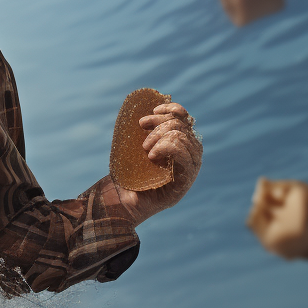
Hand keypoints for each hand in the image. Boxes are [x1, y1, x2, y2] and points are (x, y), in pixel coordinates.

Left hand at [115, 102, 202, 225]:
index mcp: (179, 145)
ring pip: (185, 138)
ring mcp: (189, 170)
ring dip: (161, 138)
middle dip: (160, 126)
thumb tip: (146, 104)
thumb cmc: (126, 174)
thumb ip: (144, 130)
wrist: (118, 202)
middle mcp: (188, 156)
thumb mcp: (134, 147)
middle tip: (142, 140)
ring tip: (145, 150)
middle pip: (183, 127)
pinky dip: (168, 150)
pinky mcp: (184, 183)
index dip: (172, 110)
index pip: (185, 119)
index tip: (151, 113)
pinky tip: (152, 156)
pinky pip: (186, 157)